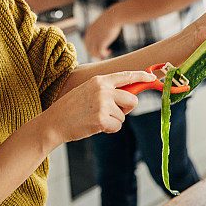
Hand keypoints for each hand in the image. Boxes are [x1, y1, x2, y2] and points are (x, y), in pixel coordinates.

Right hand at [40, 71, 155, 144]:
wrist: (53, 123)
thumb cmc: (71, 108)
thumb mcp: (87, 91)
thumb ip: (106, 90)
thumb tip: (128, 93)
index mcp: (99, 80)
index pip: (126, 76)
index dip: (141, 77)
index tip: (151, 78)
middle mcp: (103, 90)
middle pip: (132, 99)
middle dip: (126, 108)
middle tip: (112, 112)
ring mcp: (103, 104)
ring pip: (123, 116)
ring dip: (113, 121)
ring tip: (95, 118)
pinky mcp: (102, 119)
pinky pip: (117, 127)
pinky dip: (109, 130)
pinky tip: (95, 126)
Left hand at [84, 9, 122, 59]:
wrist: (114, 16)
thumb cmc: (112, 18)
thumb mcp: (104, 23)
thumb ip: (102, 27)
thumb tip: (106, 30)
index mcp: (89, 30)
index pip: (86, 42)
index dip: (91, 48)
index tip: (98, 50)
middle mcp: (90, 35)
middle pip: (88, 49)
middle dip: (94, 54)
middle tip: (102, 56)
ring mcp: (95, 39)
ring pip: (93, 52)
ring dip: (99, 55)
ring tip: (106, 54)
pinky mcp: (101, 42)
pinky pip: (100, 52)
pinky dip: (104, 54)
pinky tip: (109, 51)